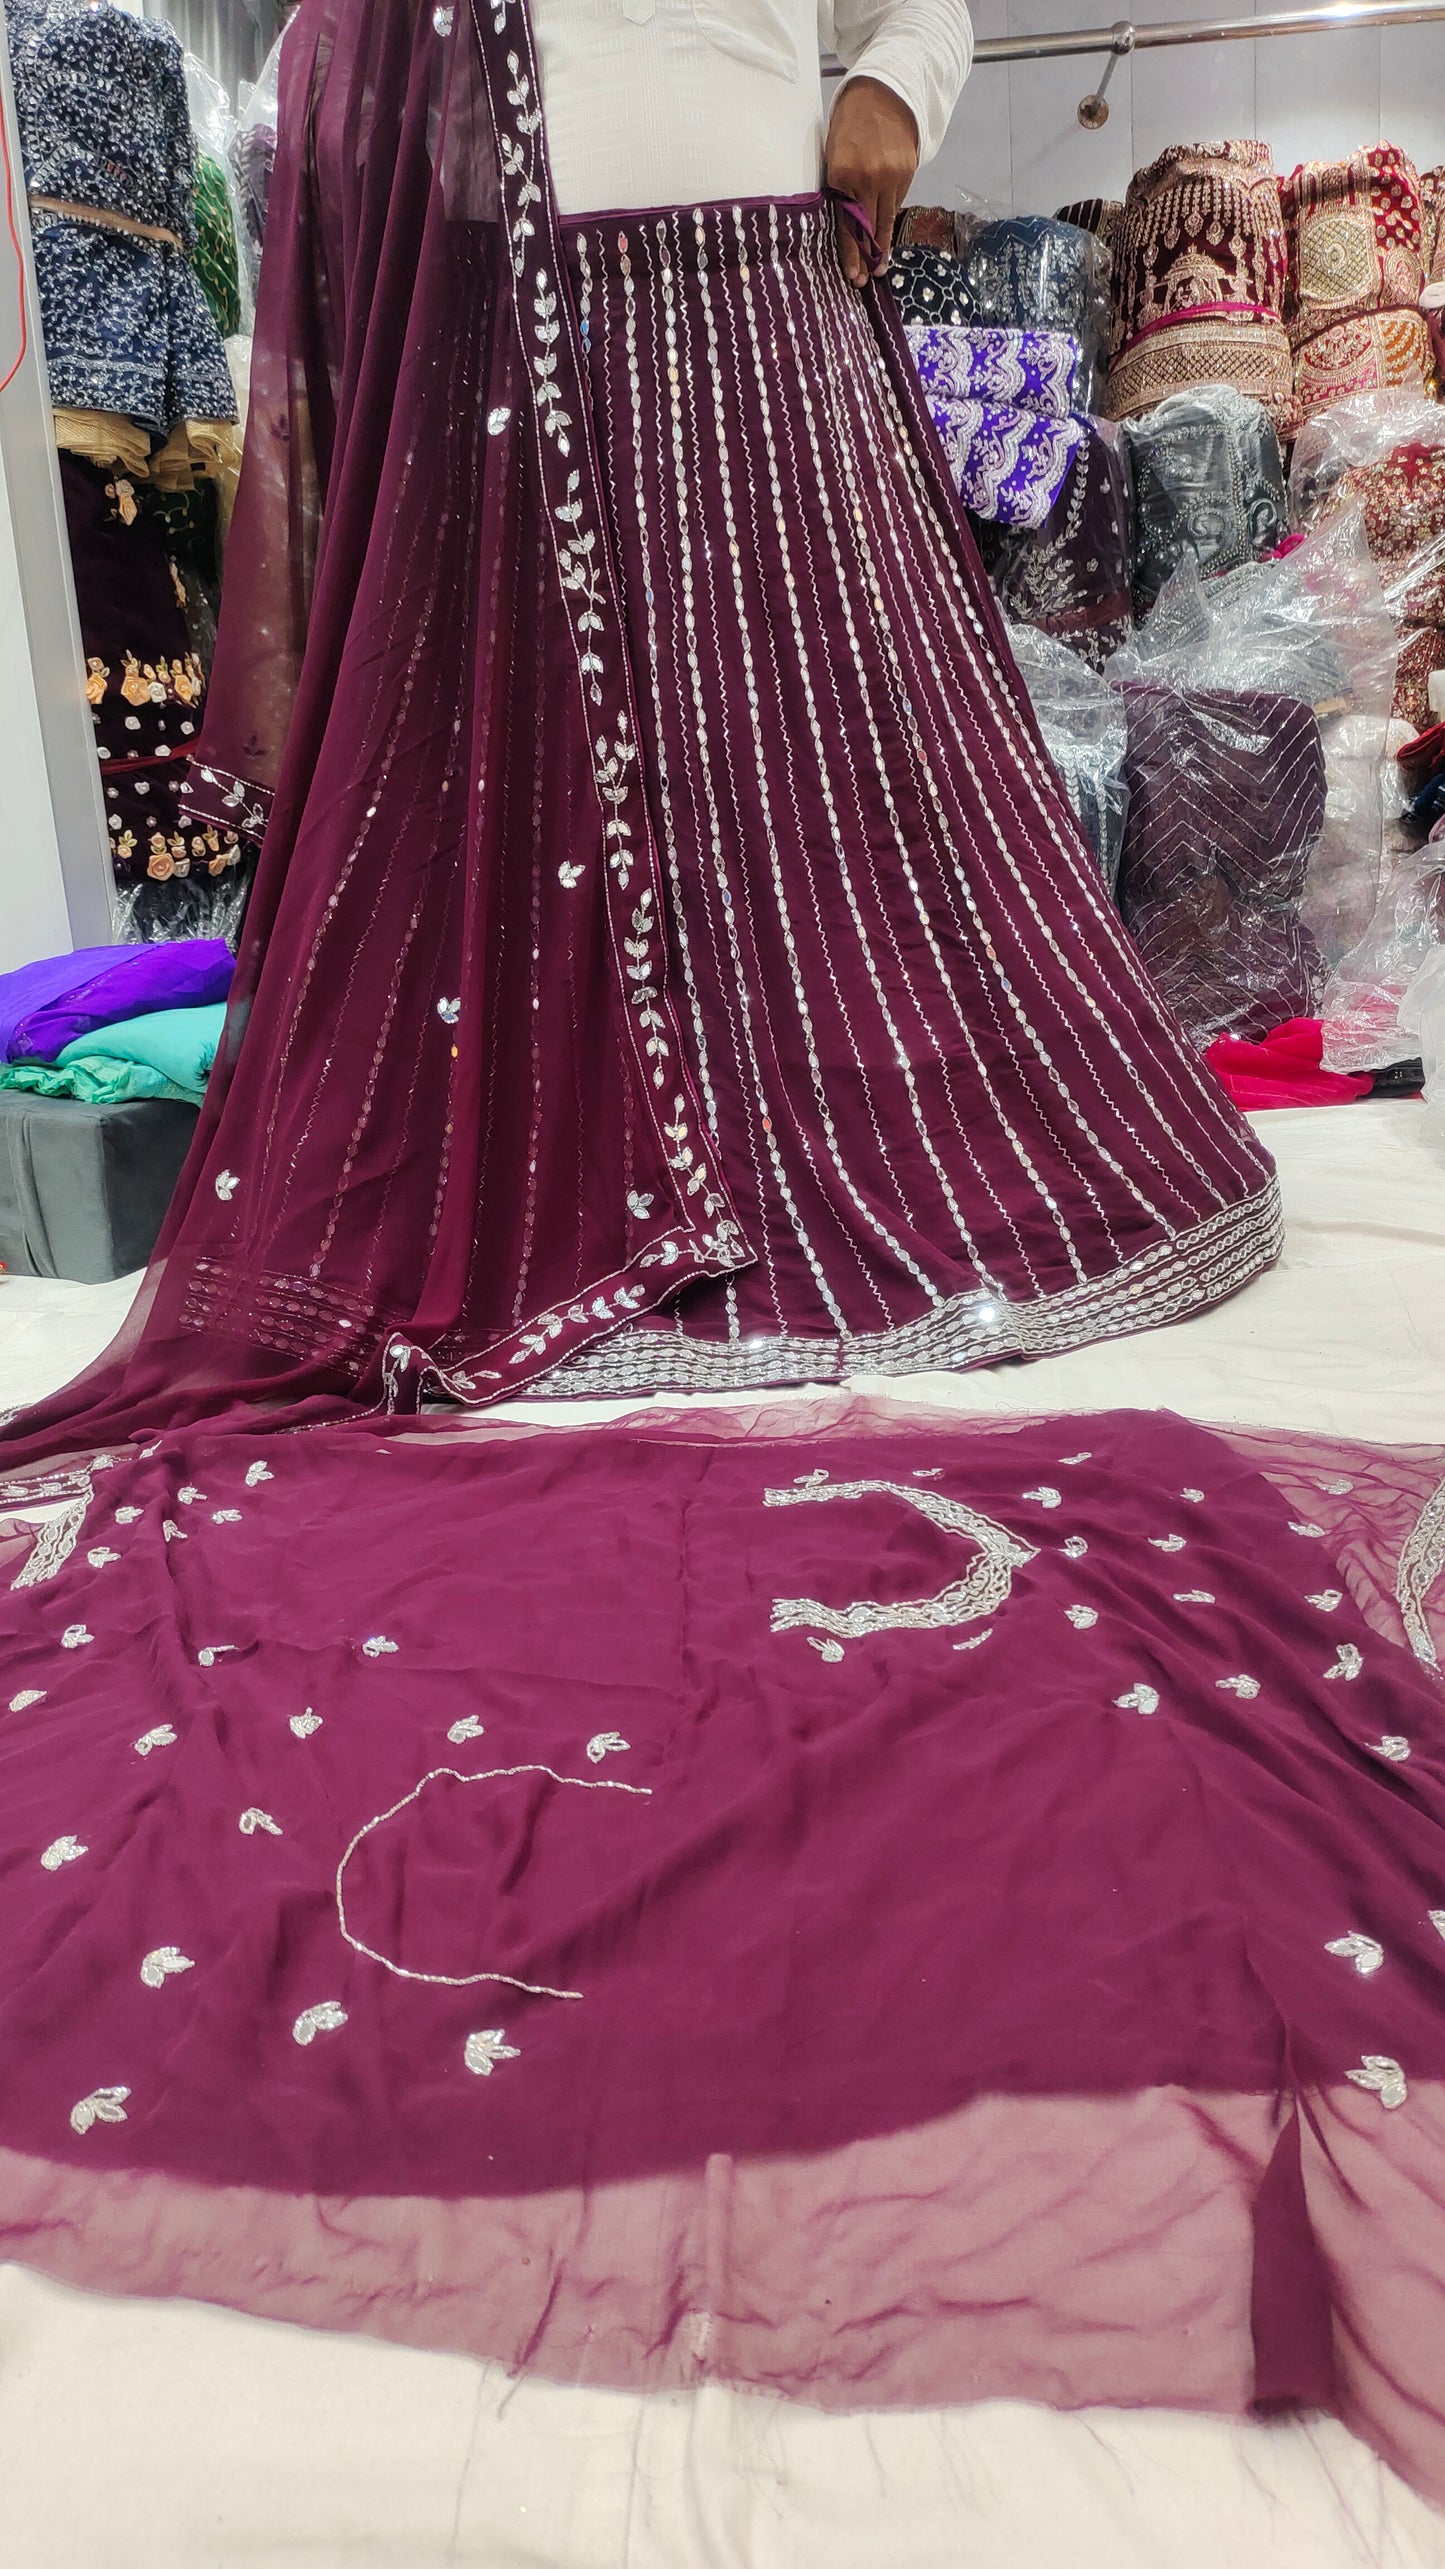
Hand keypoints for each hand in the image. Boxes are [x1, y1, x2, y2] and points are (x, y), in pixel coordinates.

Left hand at [825, 76, 918, 287]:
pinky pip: (896, 201)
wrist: (883, 93)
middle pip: (868, 227)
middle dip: (867, 256)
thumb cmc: (849, 124)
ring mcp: (891, 176)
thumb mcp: (832, 153)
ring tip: (879, 267)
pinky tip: (884, 232)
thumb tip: (842, 220)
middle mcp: (868, 179)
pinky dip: (889, 217)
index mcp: (842, 174)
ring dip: (882, 245)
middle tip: (865, 280)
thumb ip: (837, 186)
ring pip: (886, 219)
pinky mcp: (907, 172)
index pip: (846, 223)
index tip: (852, 275)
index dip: (850, 252)